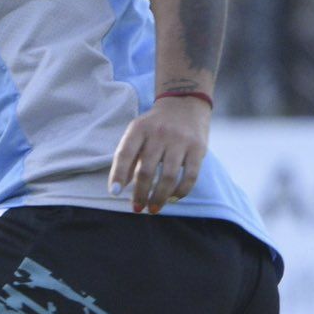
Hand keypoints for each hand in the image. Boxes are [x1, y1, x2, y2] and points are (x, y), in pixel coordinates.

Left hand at [109, 94, 209, 213]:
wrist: (185, 104)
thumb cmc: (154, 126)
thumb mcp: (137, 134)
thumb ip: (128, 158)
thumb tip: (119, 188)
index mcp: (139, 129)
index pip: (124, 154)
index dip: (118, 175)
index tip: (114, 193)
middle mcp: (159, 134)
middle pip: (146, 170)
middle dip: (140, 193)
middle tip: (137, 208)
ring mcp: (180, 140)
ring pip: (168, 176)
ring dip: (159, 197)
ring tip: (153, 209)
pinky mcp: (198, 148)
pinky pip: (190, 175)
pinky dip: (181, 191)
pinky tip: (173, 199)